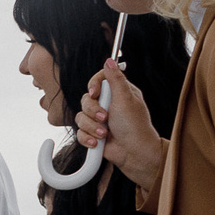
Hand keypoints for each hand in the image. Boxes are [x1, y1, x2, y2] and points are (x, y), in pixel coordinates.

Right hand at [73, 62, 164, 196]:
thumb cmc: (135, 126)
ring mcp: (99, 120)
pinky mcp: (93, 134)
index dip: (94, 85)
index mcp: (118, 93)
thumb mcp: (126, 99)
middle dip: (93, 111)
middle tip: (105, 118)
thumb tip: (109, 60)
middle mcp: (108, 105)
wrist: (133, 154)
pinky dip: (88, 138)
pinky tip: (98, 143)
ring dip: (92, 127)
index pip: (99, 80)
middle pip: (86, 99)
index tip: (95, 93)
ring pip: (81, 117)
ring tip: (104, 134)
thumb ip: (115, 79)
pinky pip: (80, 132)